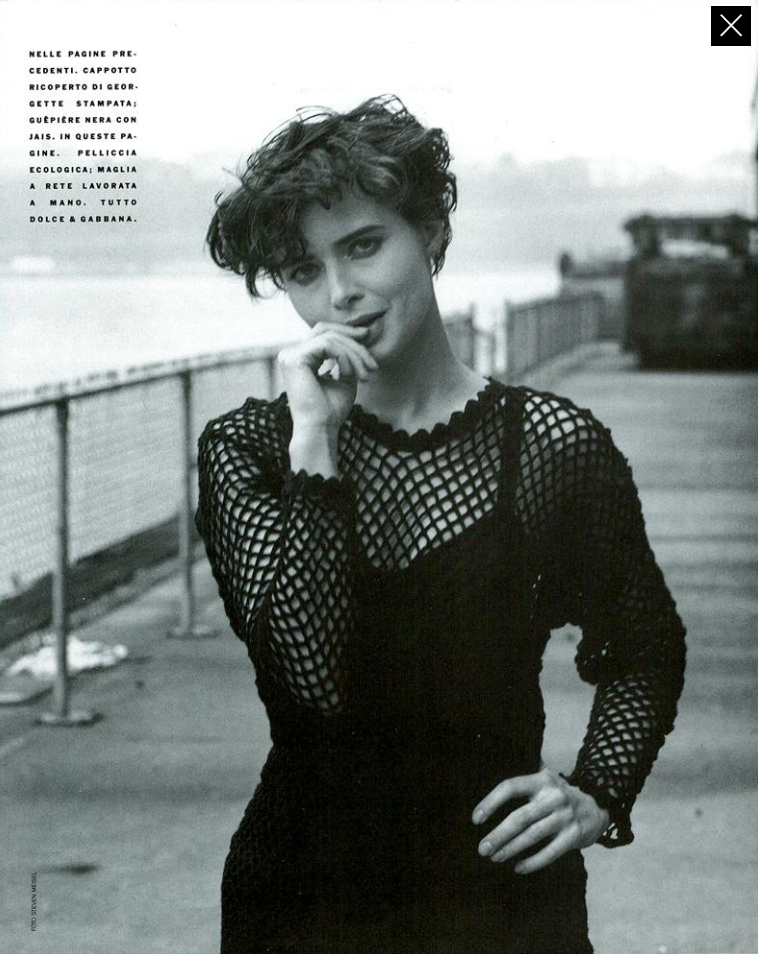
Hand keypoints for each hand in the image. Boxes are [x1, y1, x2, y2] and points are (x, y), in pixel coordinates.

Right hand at [278, 321, 378, 433]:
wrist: (321, 429)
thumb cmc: (331, 410)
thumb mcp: (344, 377)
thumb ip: (347, 358)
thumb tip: (360, 337)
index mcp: (299, 357)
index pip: (323, 334)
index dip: (346, 333)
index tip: (367, 337)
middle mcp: (290, 353)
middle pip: (325, 330)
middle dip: (352, 339)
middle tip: (371, 358)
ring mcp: (290, 355)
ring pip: (329, 338)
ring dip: (353, 354)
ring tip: (365, 374)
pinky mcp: (295, 359)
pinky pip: (327, 345)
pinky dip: (344, 357)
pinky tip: (350, 374)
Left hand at [471, 766, 609, 874]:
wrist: (599, 805)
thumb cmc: (560, 796)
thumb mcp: (545, 781)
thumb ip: (523, 786)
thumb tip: (487, 799)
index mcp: (541, 780)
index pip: (510, 787)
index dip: (491, 802)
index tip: (476, 819)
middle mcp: (553, 796)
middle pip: (520, 817)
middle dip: (498, 835)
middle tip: (483, 848)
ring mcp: (565, 816)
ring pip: (532, 836)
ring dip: (511, 849)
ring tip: (495, 858)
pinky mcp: (574, 835)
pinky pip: (549, 852)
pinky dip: (532, 862)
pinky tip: (518, 867)